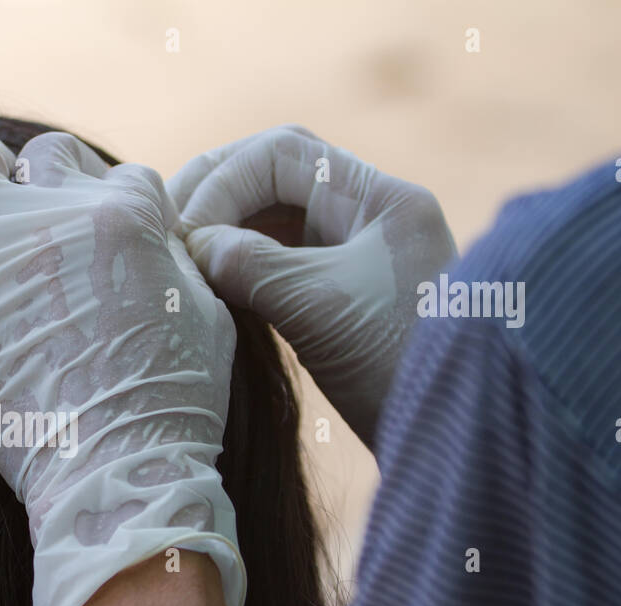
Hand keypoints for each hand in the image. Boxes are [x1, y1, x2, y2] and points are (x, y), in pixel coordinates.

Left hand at [0, 132, 244, 605]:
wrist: (109, 469)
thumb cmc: (169, 406)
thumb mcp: (208, 318)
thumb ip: (179, 261)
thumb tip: (159, 241)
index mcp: (133, 213)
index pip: (118, 174)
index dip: (108, 205)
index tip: (95, 240)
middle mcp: (64, 210)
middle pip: (48, 155)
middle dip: (48, 179)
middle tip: (39, 218)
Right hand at [170, 126, 456, 447]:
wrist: (453, 436)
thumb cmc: (399, 368)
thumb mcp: (318, 308)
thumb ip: (251, 264)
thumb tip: (192, 244)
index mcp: (380, 199)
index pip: (283, 154)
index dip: (223, 184)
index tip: (189, 235)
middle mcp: (368, 217)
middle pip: (274, 176)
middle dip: (216, 195)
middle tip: (167, 229)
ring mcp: (354, 258)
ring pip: (272, 220)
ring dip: (222, 231)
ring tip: (180, 258)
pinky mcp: (340, 299)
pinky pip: (277, 262)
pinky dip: (237, 266)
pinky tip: (206, 284)